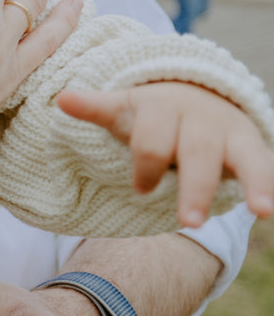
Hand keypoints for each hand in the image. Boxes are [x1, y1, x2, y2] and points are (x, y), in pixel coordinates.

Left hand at [57, 82, 273, 224]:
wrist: (199, 93)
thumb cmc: (152, 114)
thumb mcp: (125, 109)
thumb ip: (97, 107)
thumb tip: (62, 99)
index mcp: (158, 108)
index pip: (149, 133)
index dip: (146, 161)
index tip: (141, 190)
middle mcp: (194, 117)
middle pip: (192, 152)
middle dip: (192, 187)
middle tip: (187, 222)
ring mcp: (224, 131)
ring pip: (233, 159)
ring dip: (242, 188)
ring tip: (252, 213)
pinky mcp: (249, 146)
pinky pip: (261, 165)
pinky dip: (265, 186)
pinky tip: (266, 210)